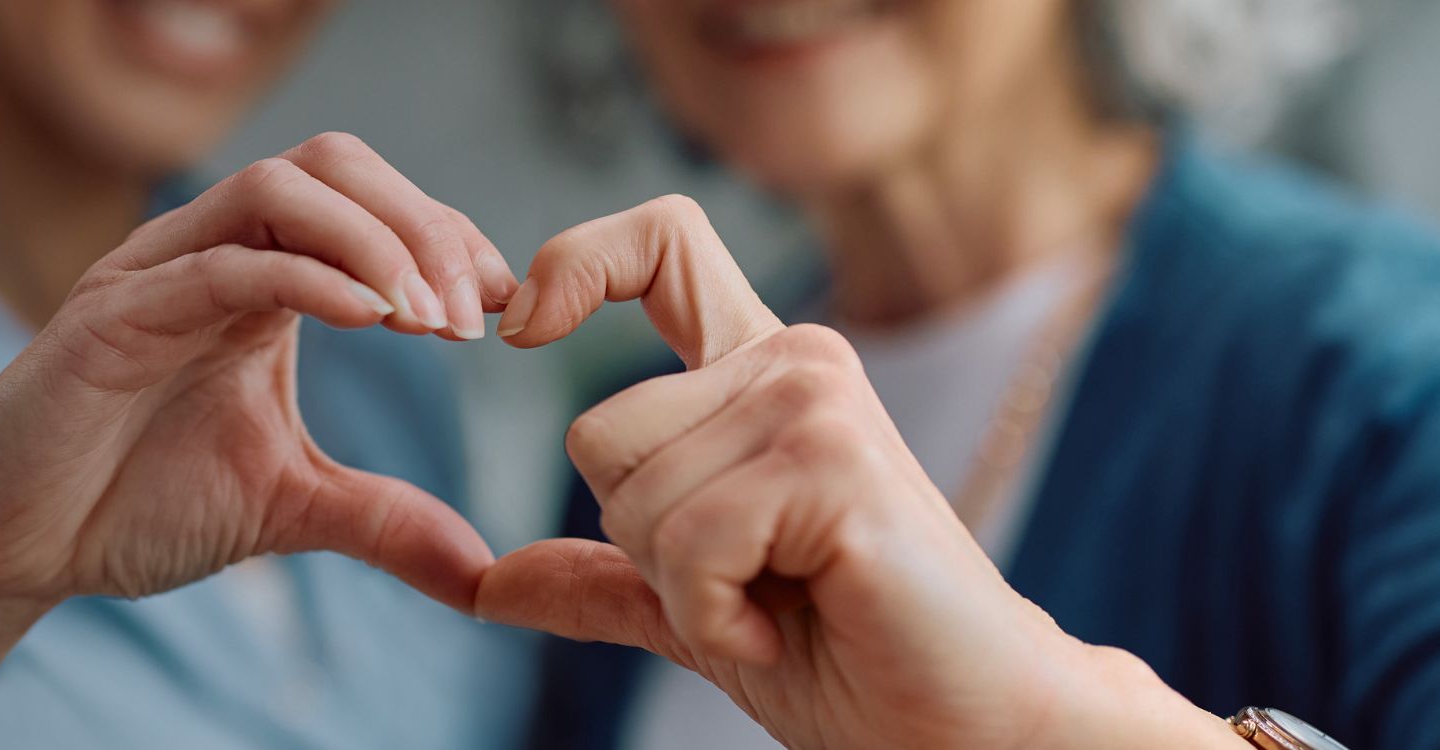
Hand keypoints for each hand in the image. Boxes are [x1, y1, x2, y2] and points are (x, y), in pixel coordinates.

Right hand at [0, 133, 516, 747]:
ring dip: (376, 240)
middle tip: (474, 313)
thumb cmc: (131, 507)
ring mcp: (159, 274)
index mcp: (257, 281)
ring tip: (433, 320)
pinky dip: (307, 275)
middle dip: (423, 224)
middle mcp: (211, 255)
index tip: (505, 310)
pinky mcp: (113, 313)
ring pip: (280, 187)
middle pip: (335, 166)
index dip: (446, 239)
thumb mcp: (288, 509)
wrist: (6, 552)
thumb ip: (381, 520)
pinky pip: (221, 261)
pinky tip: (371, 320)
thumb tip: (481, 570)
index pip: (370, 208)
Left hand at [477, 196, 1240, 748]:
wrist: (959, 726)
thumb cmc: (844, 656)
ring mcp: (817, 402)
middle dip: (642, 544)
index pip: (659, 247)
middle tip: (750, 583)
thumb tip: (480, 583)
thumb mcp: (690, 607)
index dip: (577, 262)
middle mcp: (792, 362)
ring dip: (685, 593)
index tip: (523, 325)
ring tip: (778, 607)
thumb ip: (596, 578)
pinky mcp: (834, 464)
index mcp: (760, 373)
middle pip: (598, 433)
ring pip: (634, 499)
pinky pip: (687, 547)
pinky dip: (715, 621)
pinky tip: (785, 630)